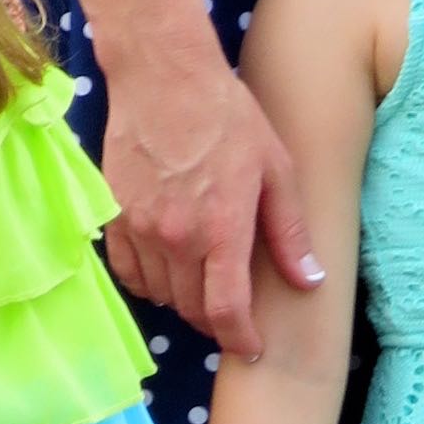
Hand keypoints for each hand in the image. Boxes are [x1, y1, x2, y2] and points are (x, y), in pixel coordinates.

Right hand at [98, 24, 322, 359]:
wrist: (164, 76)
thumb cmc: (228, 116)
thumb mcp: (274, 168)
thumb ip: (289, 230)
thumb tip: (310, 281)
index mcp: (222, 229)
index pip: (226, 311)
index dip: (239, 338)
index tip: (250, 347)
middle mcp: (177, 238)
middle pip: (192, 307)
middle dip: (215, 320)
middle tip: (232, 313)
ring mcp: (139, 228)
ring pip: (160, 293)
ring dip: (182, 300)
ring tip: (202, 284)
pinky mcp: (113, 215)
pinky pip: (127, 271)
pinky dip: (147, 282)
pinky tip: (166, 269)